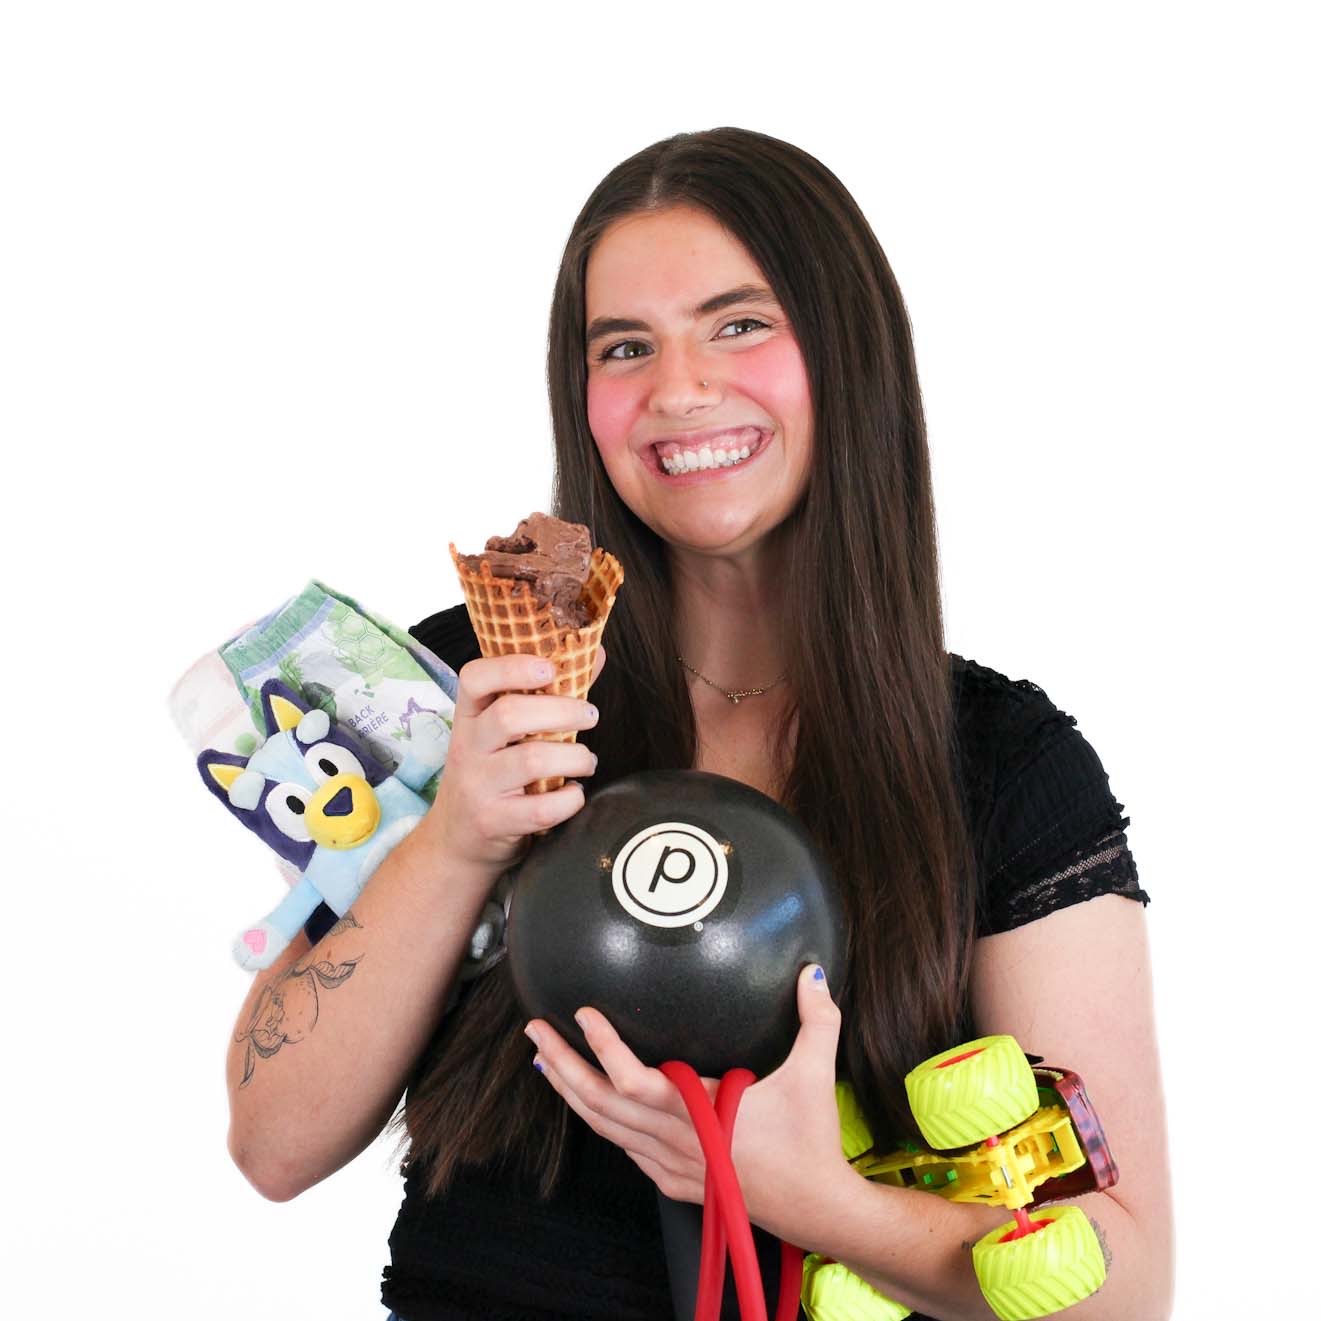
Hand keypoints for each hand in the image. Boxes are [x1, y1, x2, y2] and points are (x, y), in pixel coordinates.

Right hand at [422, 647, 605, 875]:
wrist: (457, 841)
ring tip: (586, 760)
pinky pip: (541, 808)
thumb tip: (595, 654)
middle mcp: (467, 747)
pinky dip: (569, 800)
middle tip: (590, 715)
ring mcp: (477, 786)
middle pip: (510, 715)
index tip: (550, 668)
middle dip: (563, 711)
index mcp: (469, 717)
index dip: (512, 667)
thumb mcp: (503, 735)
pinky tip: (574, 793)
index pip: (474, 678)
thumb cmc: (492, 776)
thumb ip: (548, 695)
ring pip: (531, 760)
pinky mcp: (493, 821)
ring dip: (574, 757)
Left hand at [525, 964, 851, 1246]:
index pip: (634, 1080)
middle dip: (562, 1065)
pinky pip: (625, 1149)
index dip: (604, 1047)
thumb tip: (814, 972)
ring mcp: (672, 1165)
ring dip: (571, 1094)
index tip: (582, 1013)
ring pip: (605, 1128)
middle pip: (601, 1103)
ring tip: (543, 1061)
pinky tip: (588, 1105)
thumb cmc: (811, 1144)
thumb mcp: (815, 1076)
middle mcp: (677, 1140)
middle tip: (534, 1031)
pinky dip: (599, 1123)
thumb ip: (817, 1020)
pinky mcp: (677, 1181)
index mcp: (702, 1112)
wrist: (817, 1209)